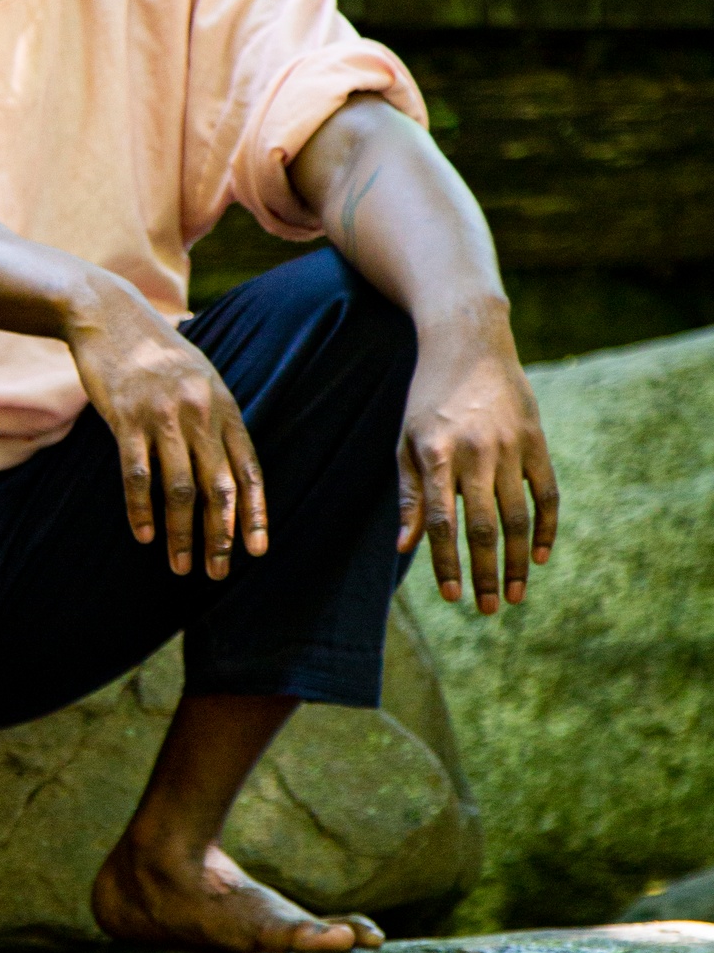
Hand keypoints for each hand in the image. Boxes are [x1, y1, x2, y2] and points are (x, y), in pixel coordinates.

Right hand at [67, 270, 267, 578]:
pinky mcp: (126, 419)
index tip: (256, 550)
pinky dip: (140, 509)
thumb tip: (229, 469)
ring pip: (178, 488)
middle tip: (217, 570)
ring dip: (180, 533)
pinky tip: (143, 535)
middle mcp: (199, 414)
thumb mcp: (201, 378)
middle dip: (220, 535)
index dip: (254, 513)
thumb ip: (216, 420)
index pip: (248, 469)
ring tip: (180, 565)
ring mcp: (162, 416)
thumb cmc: (156, 353)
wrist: (110, 315)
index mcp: (223, 407)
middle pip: (216, 487)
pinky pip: (137, 474)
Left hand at [399, 306, 557, 612]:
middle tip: (486, 610)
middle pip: (484, 527)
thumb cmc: (426, 397)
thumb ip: (410, 494)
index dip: (447, 562)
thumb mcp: (405, 440)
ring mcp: (511, 446)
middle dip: (486, 573)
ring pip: (518, 516)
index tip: (451, 596)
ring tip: (513, 596)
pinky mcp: (536, 440)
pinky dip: (546, 527)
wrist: (468, 342)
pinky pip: (547, 493)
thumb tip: (407, 546)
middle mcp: (476, 452)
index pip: (442, 521)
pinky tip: (539, 557)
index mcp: (436, 453)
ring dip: (518, 561)